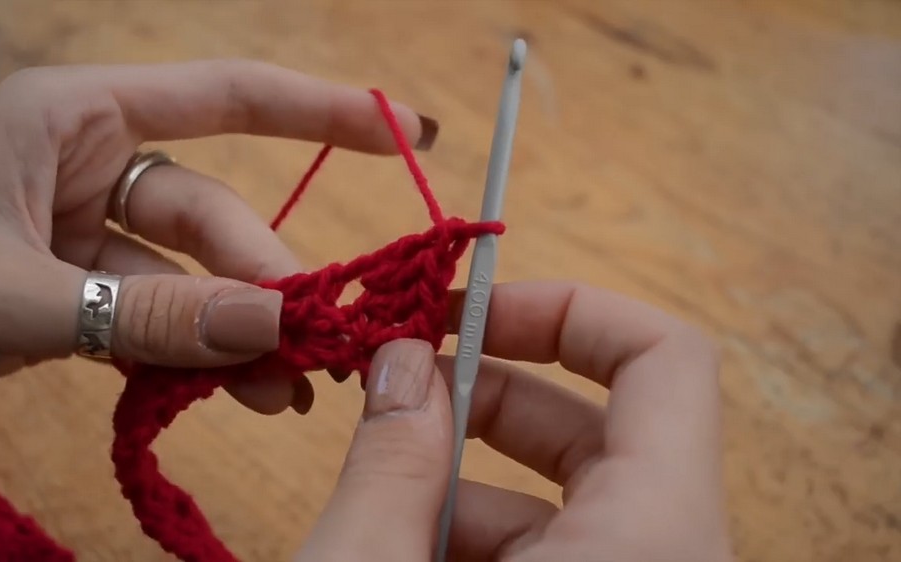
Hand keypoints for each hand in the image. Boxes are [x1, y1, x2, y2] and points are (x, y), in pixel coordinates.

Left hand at [0, 59, 437, 423]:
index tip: (406, 133)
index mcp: (74, 118)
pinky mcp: (79, 299)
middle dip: (267, 281)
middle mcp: (91, 165)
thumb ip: (144, 314)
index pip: (224, 97)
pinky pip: (158, 324)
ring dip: (240, 335)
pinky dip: (195, 361)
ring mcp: (88, 236)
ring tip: (290, 390)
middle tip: (319, 341)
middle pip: (214, 218)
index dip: (322, 111)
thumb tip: (273, 324)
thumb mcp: (12, 292)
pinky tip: (236, 395)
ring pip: (193, 281)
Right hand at [296, 281, 732, 560]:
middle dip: (488, 387)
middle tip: (398, 378)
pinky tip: (395, 534)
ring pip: (567, 493)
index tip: (469, 314)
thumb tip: (403, 361)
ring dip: (462, 469)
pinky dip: (472, 529)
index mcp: (651, 537)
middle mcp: (665, 555)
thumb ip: (392, 457)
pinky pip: (553, 546)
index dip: (570, 309)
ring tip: (375, 471)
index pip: (666, 360)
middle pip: (602, 422)